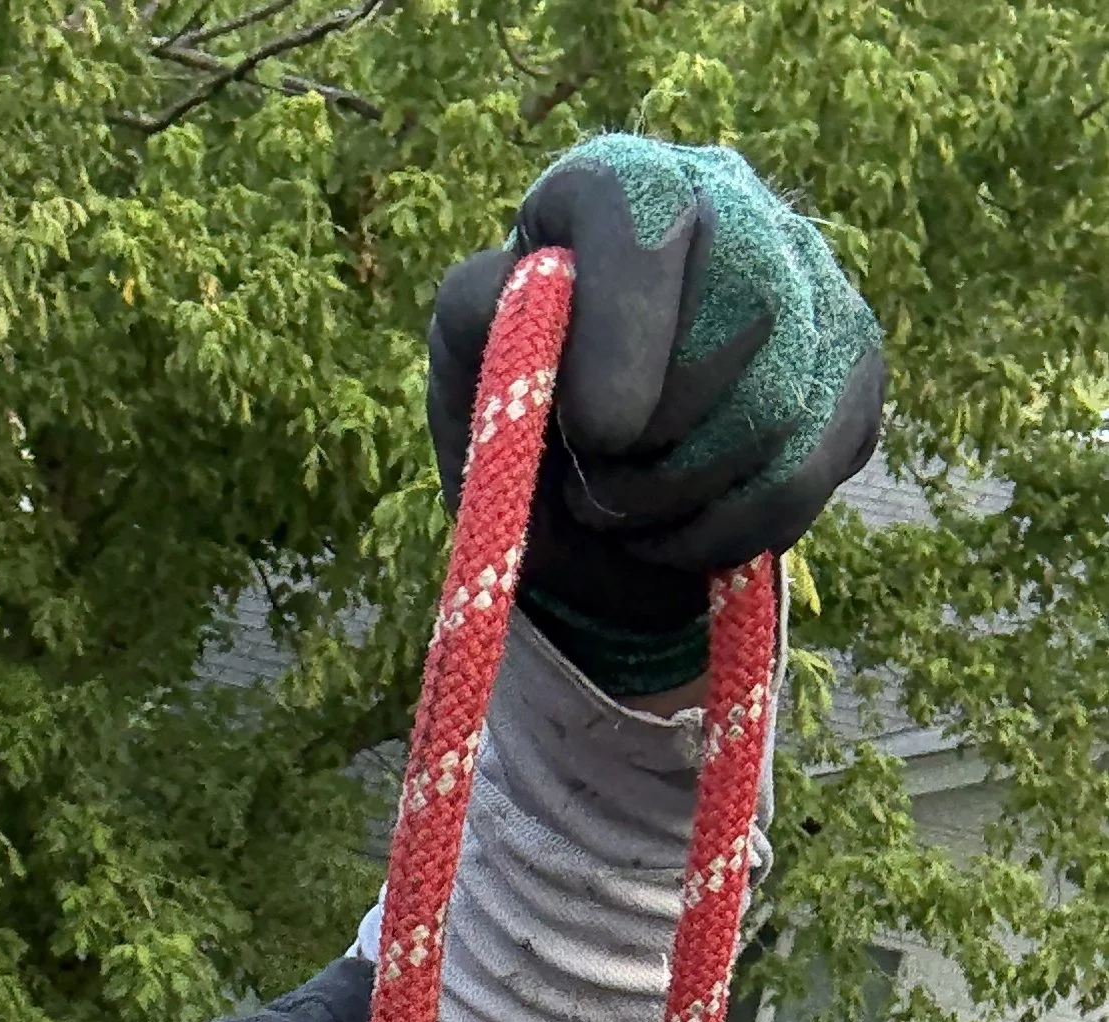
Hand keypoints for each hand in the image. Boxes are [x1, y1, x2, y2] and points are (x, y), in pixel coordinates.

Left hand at [426, 137, 885, 691]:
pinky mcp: (851, 363)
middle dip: (660, 435)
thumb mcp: (471, 372)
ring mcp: (806, 275)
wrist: (585, 509)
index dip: (628, 324)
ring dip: (682, 494)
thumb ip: (478, 314)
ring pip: (782, 397)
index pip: (648, 208)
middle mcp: (727, 201)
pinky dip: (730, 530)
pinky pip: (808, 466)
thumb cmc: (518, 422)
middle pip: (747, 301)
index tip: (597, 430)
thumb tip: (535, 287)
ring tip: (622, 512)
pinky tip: (678, 533)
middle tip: (594, 490)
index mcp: (618, 186)